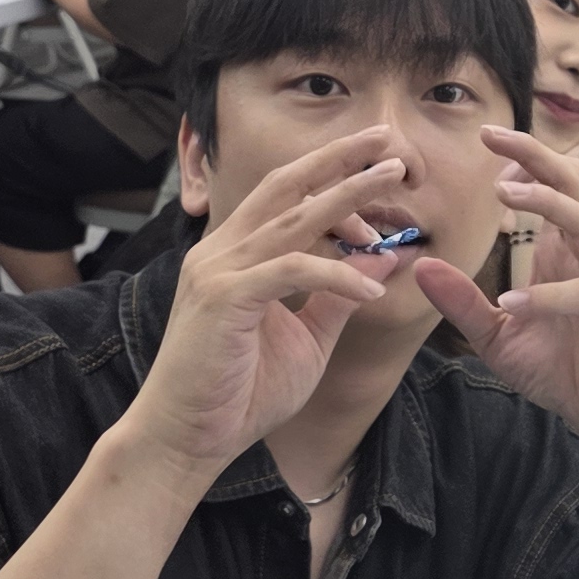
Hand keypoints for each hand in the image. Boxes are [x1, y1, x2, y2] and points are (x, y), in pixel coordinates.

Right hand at [126, 128, 406, 478]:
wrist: (187, 439)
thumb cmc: (240, 393)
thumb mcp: (307, 339)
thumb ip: (338, 297)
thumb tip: (382, 259)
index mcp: (237, 254)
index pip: (286, 196)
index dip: (333, 179)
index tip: (381, 175)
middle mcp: (222, 251)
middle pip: (286, 186)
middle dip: (339, 158)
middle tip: (387, 139)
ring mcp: (218, 270)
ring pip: (292, 217)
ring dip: (346, 196)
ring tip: (392, 179)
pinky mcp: (223, 297)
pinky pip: (291, 269)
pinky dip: (335, 273)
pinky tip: (371, 291)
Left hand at [411, 127, 578, 477]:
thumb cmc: (565, 372)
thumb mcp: (499, 337)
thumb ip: (464, 303)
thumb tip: (422, 268)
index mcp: (562, 255)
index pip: (550, 188)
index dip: (522, 160)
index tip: (484, 138)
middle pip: (572, 187)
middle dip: (535, 156)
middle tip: (492, 135)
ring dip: (545, 203)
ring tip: (503, 193)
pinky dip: (547, 296)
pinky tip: (513, 302)